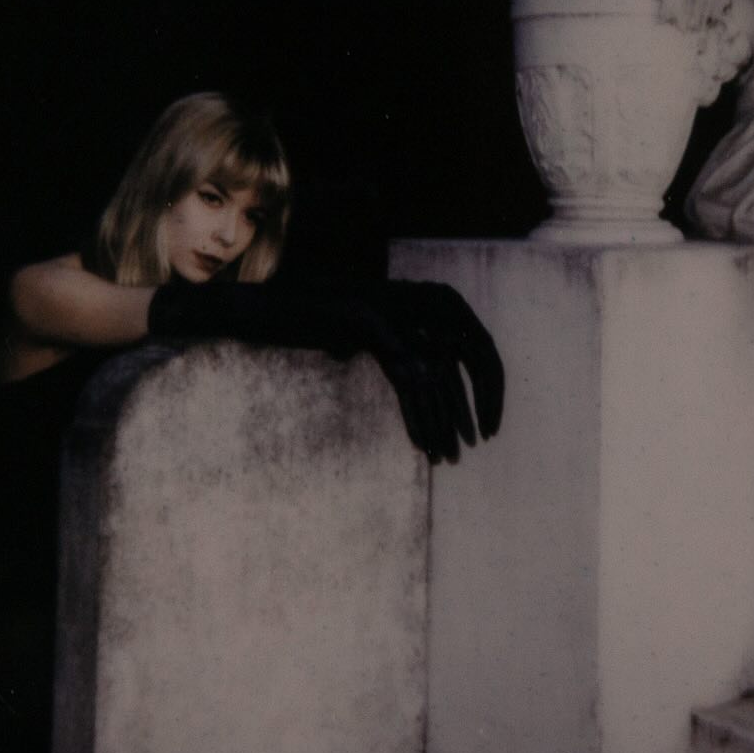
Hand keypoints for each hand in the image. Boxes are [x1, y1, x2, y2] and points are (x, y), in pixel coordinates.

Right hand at [147, 278, 503, 463]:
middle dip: (476, 402)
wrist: (264, 309)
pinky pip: (407, 377)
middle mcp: (417, 297)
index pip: (476, 342)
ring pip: (437, 373)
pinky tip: (425, 444)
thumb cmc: (312, 323)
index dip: (489, 384)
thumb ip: (397, 349)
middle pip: (470, 353)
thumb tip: (426, 375)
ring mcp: (395, 308)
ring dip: (446, 418)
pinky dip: (420, 414)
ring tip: (449, 454)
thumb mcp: (364, 335)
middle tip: (479, 441)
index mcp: (423, 298)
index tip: (487, 423)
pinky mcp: (372, 323)